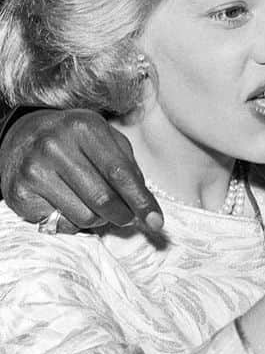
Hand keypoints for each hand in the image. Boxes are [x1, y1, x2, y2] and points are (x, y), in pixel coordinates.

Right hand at [0, 109, 162, 232]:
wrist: (21, 135)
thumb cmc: (75, 140)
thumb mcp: (106, 140)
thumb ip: (130, 168)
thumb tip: (148, 208)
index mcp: (84, 128)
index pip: (120, 173)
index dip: (141, 200)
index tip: (156, 221)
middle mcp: (54, 146)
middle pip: (103, 199)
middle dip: (123, 214)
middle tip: (126, 215)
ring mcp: (33, 170)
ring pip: (84, 216)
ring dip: (98, 219)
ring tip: (92, 203)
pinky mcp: (18, 194)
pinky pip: (60, 225)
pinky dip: (72, 221)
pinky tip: (67, 203)